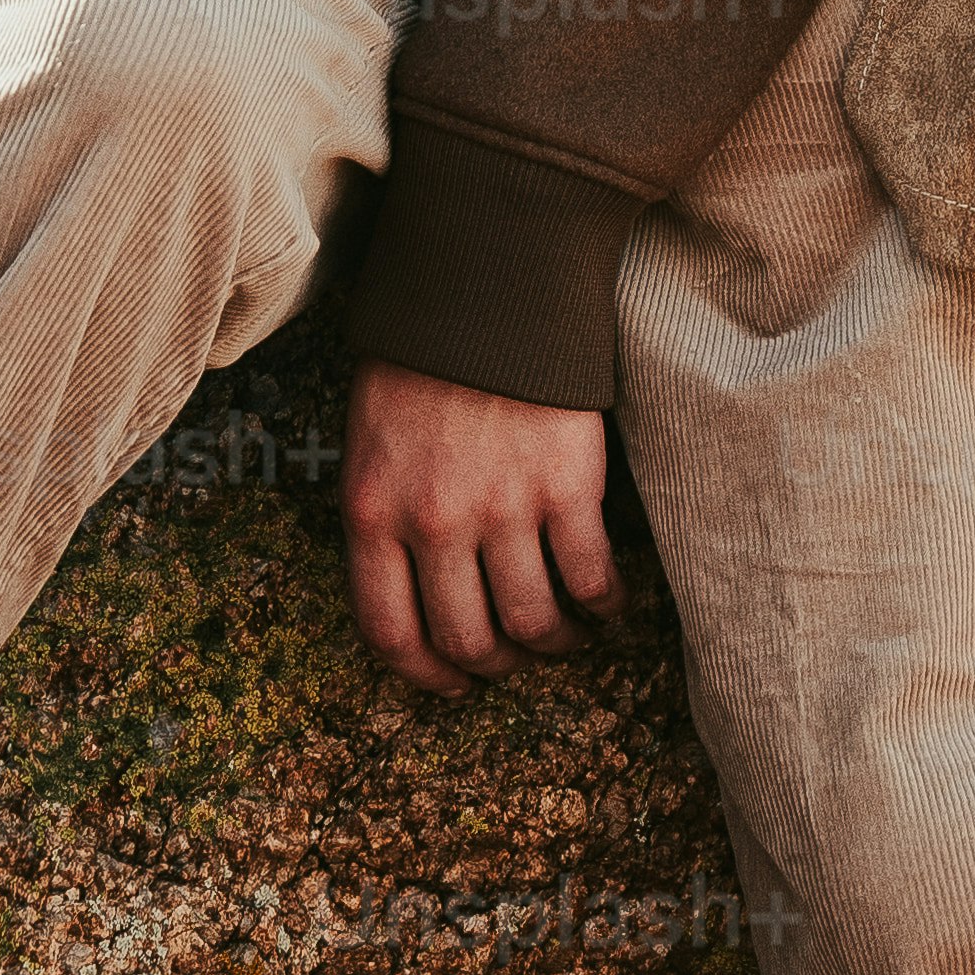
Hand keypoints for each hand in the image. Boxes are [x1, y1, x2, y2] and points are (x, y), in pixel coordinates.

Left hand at [341, 361, 619, 689]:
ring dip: (555, 644)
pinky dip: (603, 604)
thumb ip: (384, 521)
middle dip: (496, 665)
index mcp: (373, 515)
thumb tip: (415, 597)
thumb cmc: (421, 366)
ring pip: (533, 623)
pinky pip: (590, 578)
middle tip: (516, 658)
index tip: (453, 685)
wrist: (486, 288)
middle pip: (468, 640)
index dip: (425, 676)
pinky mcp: (567, 487)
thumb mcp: (368, 446)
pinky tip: (606, 601)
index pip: (390, 633)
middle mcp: (435, 524)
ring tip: (568, 635)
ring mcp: (504, 508)